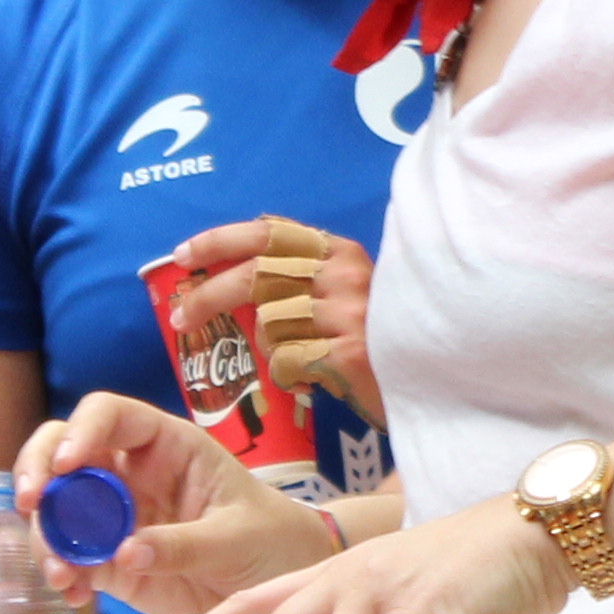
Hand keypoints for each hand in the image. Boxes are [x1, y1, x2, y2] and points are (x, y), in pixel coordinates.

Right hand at [18, 393, 345, 613]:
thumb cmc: (270, 540)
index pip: (111, 415)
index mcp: (167, 446)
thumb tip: (124, 552)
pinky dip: (62, 573)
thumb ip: (184, 544)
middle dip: (37, 471)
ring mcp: (115, 517)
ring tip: (61, 574)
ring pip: (57, 508)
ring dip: (46, 536)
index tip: (65, 466)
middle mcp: (131, 473)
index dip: (81, 431)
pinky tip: (73, 594)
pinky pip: (71, 558)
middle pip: (63, 451)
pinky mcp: (111, 561)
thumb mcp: (237, 538)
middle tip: (31, 506)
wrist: (280, 588)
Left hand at [170, 219, 382, 423]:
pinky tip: (315, 380)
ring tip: (301, 359)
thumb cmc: (378, 335)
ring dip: (273, 349)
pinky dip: (291, 377)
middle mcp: (343, 273)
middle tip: (180, 318)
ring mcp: (347, 311)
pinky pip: (287, 363)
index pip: (267, 233)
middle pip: (255, 277)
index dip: (219, 241)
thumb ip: (300, 275)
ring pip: (269, 326)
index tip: (183, 255)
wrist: (433, 376)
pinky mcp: (349, 352)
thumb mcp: (346, 290)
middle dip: (209, 296)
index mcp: (338, 251)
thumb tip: (232, 273)